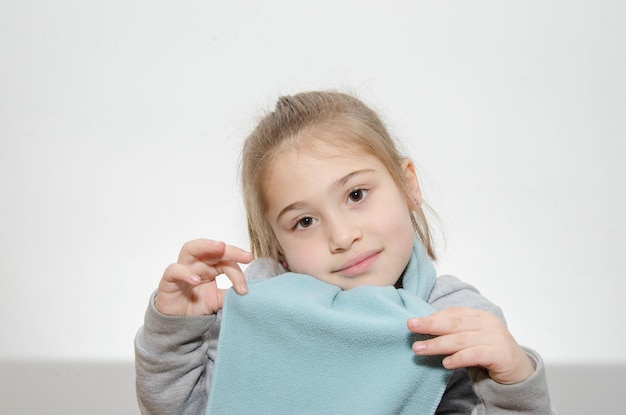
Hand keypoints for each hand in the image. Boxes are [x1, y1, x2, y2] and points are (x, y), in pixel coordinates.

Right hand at [155, 239, 253, 315]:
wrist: (178, 322)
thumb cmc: (197, 305)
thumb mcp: (218, 299)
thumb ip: (230, 293)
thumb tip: (250, 291)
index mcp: (211, 265)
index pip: (226, 260)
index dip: (237, 271)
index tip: (245, 289)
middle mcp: (197, 263)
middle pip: (212, 248)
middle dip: (230, 249)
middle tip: (246, 256)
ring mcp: (182, 269)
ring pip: (190, 249)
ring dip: (206, 246)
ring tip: (220, 248)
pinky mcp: (168, 280)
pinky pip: (174, 270)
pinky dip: (185, 273)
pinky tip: (196, 280)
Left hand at [407, 307, 534, 384]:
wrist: (519, 370)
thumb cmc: (489, 352)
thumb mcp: (471, 338)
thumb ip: (454, 332)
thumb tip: (424, 327)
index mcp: (479, 315)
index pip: (453, 313)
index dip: (433, 317)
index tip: (414, 321)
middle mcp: (487, 323)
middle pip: (454, 323)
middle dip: (430, 324)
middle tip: (411, 326)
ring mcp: (495, 338)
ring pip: (461, 340)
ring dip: (437, 344)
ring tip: (419, 348)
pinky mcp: (500, 354)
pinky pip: (475, 355)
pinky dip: (459, 358)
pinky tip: (445, 363)